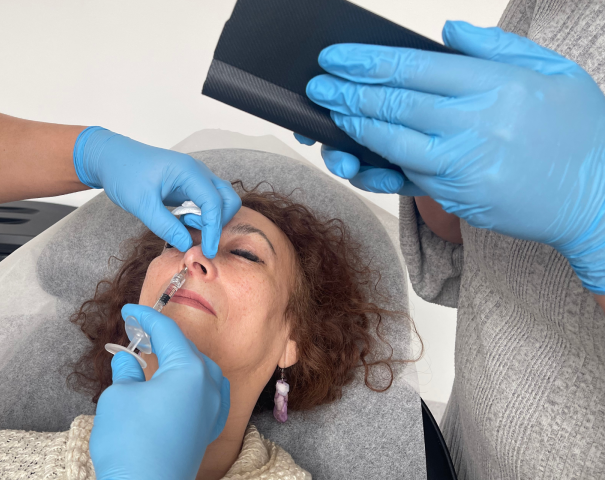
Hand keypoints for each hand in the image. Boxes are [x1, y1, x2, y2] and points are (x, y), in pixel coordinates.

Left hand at [74, 128, 240, 257]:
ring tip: (183, 223)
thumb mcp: (142, 205)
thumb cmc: (123, 174)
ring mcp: (196, 177)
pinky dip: (203, 215)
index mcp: (188, 171)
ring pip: (220, 200)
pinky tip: (183, 220)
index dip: (213, 229)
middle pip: (227, 199)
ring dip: (211, 218)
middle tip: (195, 234)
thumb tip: (187, 245)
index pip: (214, 202)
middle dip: (218, 222)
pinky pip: (208, 201)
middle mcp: (198, 172)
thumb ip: (166, 226)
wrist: (111, 158)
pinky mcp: (190, 185)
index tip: (207, 251)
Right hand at [89, 304, 230, 479]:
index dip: (145, 318)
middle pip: (185, 349)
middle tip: (137, 331)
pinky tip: (175, 384)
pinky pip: (203, 392)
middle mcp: (209, 385)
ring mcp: (213, 408)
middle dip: (162, 338)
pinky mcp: (209, 427)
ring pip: (197, 369)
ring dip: (177, 359)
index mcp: (190, 369)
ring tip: (153, 355)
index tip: (129, 311)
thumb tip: (128, 360)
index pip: (168, 331)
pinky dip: (188, 382)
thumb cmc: (131, 443)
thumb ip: (127, 371)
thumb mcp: (119, 396)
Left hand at [304, 21, 604, 292]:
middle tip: (318, 85)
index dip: (367, 62)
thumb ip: (495, 47)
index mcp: (495, 86)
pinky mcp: (455, 195)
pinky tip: (352, 153)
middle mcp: (473, 125)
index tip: (336, 57)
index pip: (413, 68)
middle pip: (393, 103)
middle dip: (347, 92)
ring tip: (328, 112)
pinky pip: (403, 177)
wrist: (598, 196)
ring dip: (352, 126)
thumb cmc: (579, 132)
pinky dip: (373, 164)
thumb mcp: (552, 71)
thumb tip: (446, 31)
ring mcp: (461, 165)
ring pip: (390, 142)